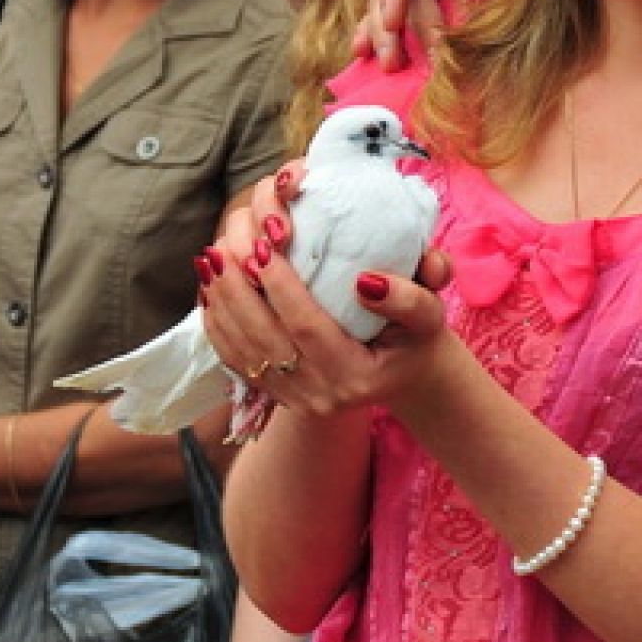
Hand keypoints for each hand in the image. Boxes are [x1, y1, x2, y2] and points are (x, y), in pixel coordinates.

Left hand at [202, 192, 456, 421]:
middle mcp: (318, 394)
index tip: (266, 244)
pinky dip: (218, 322)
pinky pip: (235, 359)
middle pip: (263, 339)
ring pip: (242, 350)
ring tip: (212, 257)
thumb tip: (367, 281)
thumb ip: (410, 300)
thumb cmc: (417, 337)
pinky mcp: (276, 393)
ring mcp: (293, 398)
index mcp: (356, 376)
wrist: (405, 375)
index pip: (308, 328)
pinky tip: (211, 288)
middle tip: (227, 243)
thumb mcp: (431, 316)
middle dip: (238, 288)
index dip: (283, 288)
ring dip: (221, 301)